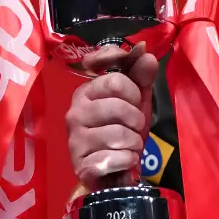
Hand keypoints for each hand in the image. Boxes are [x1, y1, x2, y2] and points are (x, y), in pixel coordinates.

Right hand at [65, 42, 159, 191]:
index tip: (133, 98)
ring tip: (129, 144)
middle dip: (136, 117)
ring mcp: (75, 138)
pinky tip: (123, 159)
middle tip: (134, 126)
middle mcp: (76, 111)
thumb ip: (140, 75)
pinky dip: (128, 159)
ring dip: (134, 141)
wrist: (114, 169)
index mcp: (87, 91)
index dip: (133, 89)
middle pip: (119, 105)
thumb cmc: (123, 129)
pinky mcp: (81, 163)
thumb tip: (143, 49)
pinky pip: (117, 157)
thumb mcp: (137, 100)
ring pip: (119, 133)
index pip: (116, 78)